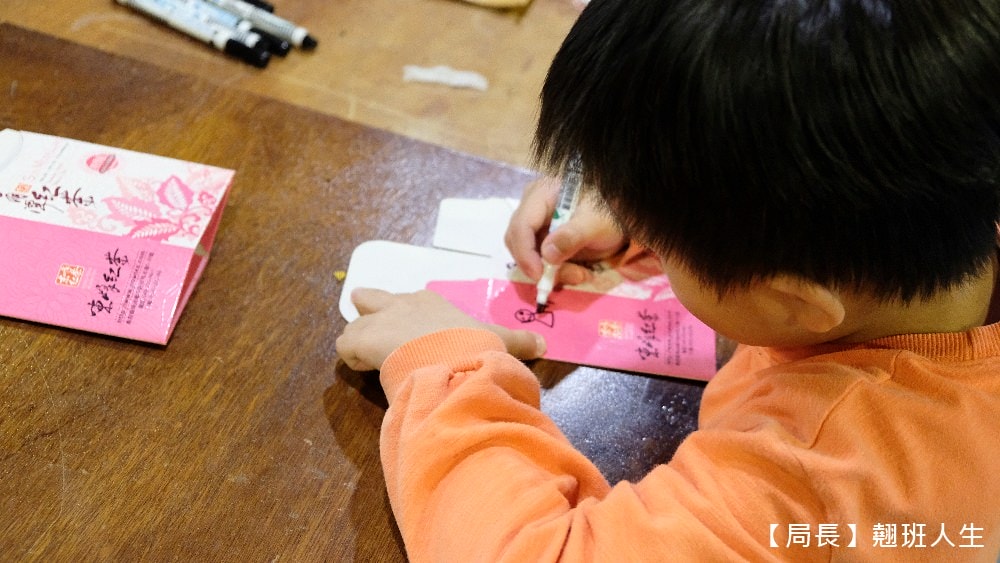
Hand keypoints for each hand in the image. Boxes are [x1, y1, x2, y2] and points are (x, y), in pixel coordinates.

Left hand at [336, 288, 546, 371]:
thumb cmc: (473, 346)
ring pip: (354, 327)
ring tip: (374, 366)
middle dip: (370, 314)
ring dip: (360, 345)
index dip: (409, 319)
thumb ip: (519, 342)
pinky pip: (346, 348)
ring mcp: (378, 321)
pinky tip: (368, 374)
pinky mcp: (361, 339)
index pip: (411, 303)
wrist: (451, 358)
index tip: (416, 338)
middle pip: (370, 299)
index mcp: (430, 303)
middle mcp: (401, 305)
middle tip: (379, 338)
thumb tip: (544, 344)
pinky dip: (353, 360)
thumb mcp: (499, 341)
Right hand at [504, 177, 626, 283]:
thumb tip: (547, 254)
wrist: (620, 216)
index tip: (539, 275)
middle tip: (573, 276)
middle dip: (541, 265)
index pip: (521, 225)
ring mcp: (536, 226)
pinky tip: (580, 271)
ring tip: (582, 274)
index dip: (525, 252)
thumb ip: (573, 236)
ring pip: (528, 257)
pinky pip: (540, 262)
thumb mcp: (597, 222)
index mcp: (540, 194)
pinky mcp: (542, 242)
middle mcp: (531, 209)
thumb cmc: (609, 211)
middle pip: (518, 243)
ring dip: (553, 273)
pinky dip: (558, 272)